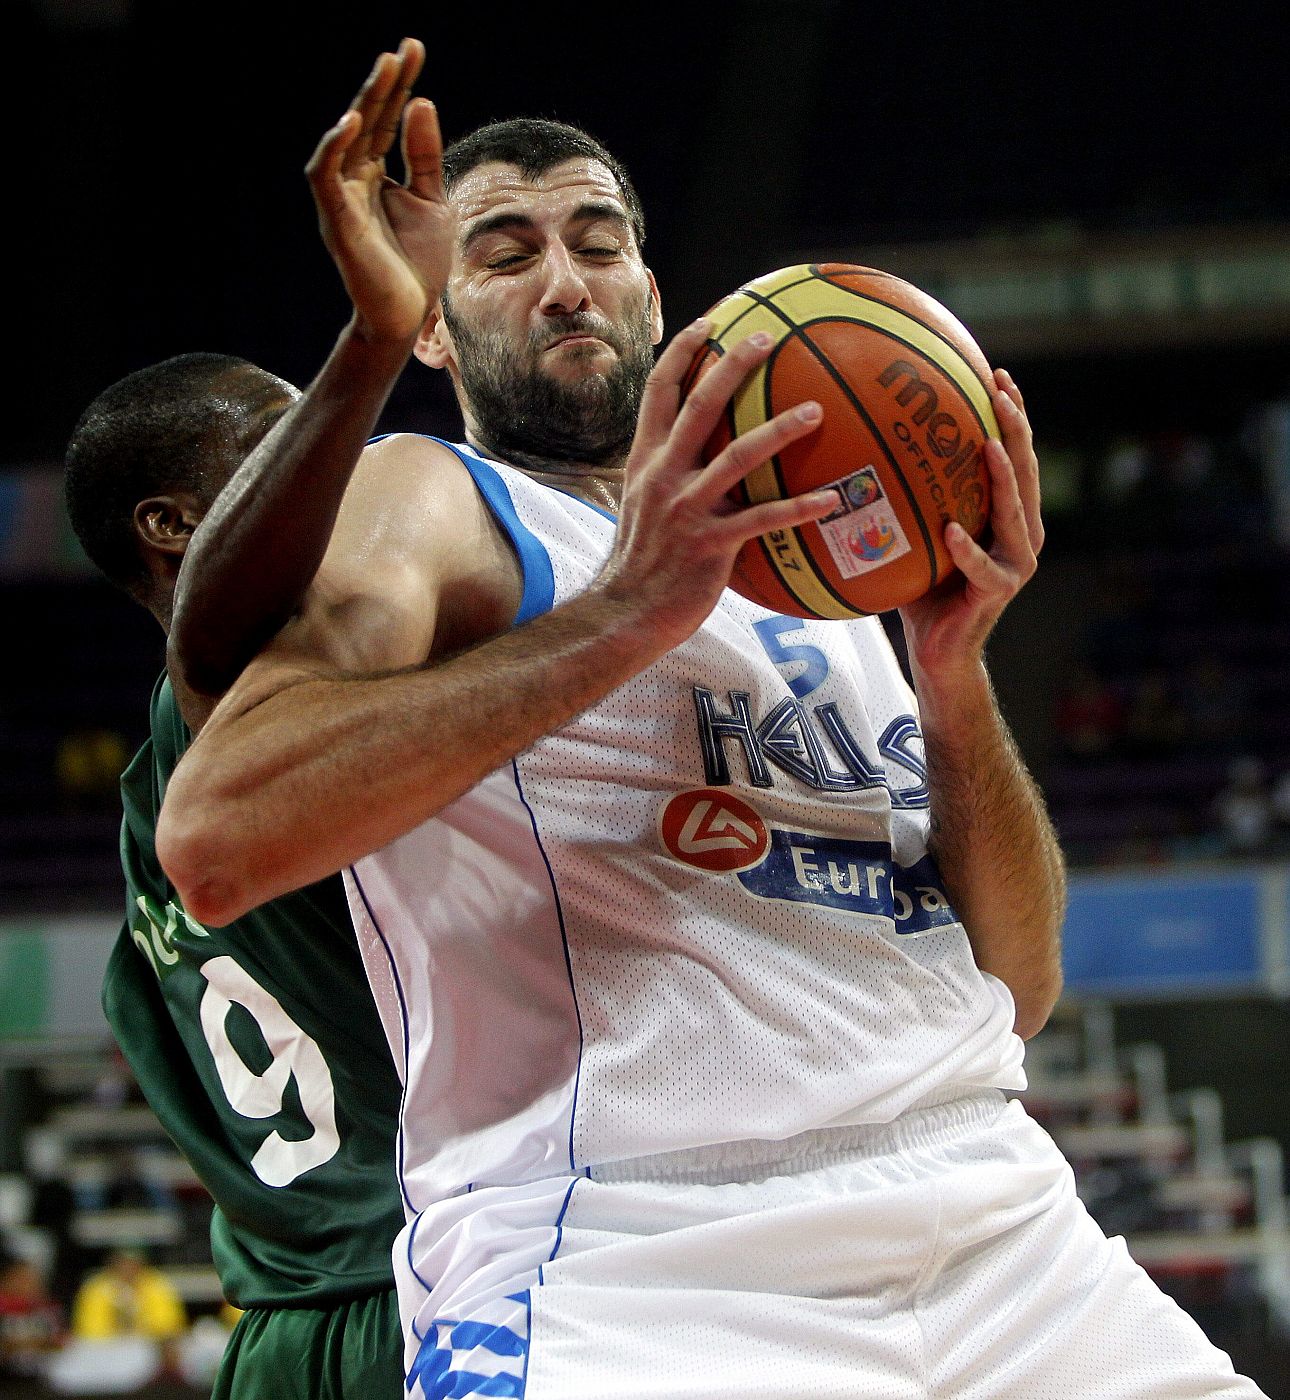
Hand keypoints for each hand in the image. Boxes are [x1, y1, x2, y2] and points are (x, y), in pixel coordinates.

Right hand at [305, 38, 455, 342]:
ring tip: (384, 69)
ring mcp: (342, 197)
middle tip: (402, 50)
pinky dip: (335, 147)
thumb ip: (425, 156)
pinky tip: (354, 122)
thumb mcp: (432, 201)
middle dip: (384, 84)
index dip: (399, 85)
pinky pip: (325, 175)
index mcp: (376, 173)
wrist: (407, 314)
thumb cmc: (417, 263)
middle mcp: (355, 179)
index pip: (387, 119)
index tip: (413, 48)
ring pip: (344, 139)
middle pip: (367, 121)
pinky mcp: (335, 219)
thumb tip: (422, 102)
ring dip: (363, 104)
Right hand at [596, 319, 834, 648]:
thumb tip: (701, 457)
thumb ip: (669, 476)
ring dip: (779, 429)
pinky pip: (762, 519)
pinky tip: (831, 499)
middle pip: (699, 406)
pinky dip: (799, 508)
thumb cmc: (643, 564)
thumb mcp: (644, 508)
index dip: (682, 353)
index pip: (658, 392)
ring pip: (737, 455)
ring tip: (815, 410)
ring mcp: (686, 509)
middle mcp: (663, 476)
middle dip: (732, 365)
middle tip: (767, 338)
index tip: (709, 322)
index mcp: (646, 461)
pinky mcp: (711, 544)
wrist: (625, 613)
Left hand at [898, 368, 1043, 679]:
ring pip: (1015, 513)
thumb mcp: (918, 533)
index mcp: (1007, 514)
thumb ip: (911, 496)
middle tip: (1001, 391)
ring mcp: (1015, 562)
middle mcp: (1021, 532)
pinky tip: (951, 531)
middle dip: (1016, 429)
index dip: (1011, 414)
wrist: (939, 649)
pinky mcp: (998, 591)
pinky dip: (967, 549)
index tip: (998, 374)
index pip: (1014, 454)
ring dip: (1004, 477)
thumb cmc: (924, 588)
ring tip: (989, 445)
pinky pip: (983, 567)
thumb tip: (865, 447)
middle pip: (1025, 471)